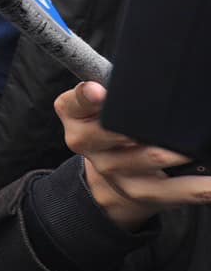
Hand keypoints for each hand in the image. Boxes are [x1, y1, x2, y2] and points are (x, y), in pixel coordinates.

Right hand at [56, 81, 210, 230]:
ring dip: (181, 149)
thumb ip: (113, 86)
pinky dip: (199, 186)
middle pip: (117, 129)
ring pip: (151, 156)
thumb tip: (140, 78)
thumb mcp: (100, 102)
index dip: (88, 96)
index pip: (76, 101)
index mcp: (73, 113)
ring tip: (197, 144)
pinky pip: (174, 190)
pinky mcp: (139, 192)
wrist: (110, 176)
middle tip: (172, 118)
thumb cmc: (112, 125)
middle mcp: (85, 142)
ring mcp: (112, 170)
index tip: (100, 92)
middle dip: (147, 124)